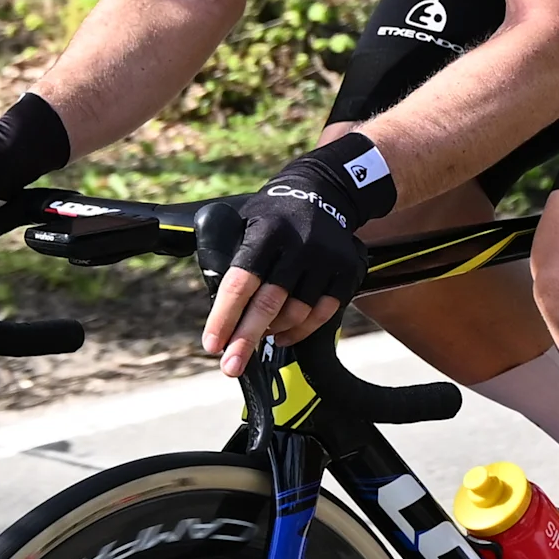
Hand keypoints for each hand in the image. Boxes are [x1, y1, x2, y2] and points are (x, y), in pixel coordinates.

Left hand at [196, 135, 391, 374]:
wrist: (324, 192)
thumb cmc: (273, 215)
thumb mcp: (244, 221)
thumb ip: (230, 257)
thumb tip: (216, 308)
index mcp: (266, 232)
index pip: (240, 283)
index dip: (224, 317)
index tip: (212, 344)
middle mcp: (298, 245)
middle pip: (268, 304)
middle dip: (245, 340)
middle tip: (230, 367)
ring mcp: (325, 258)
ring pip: (296, 313)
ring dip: (272, 332)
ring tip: (255, 338)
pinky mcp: (346, 270)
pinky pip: (321, 314)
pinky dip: (299, 331)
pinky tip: (281, 336)